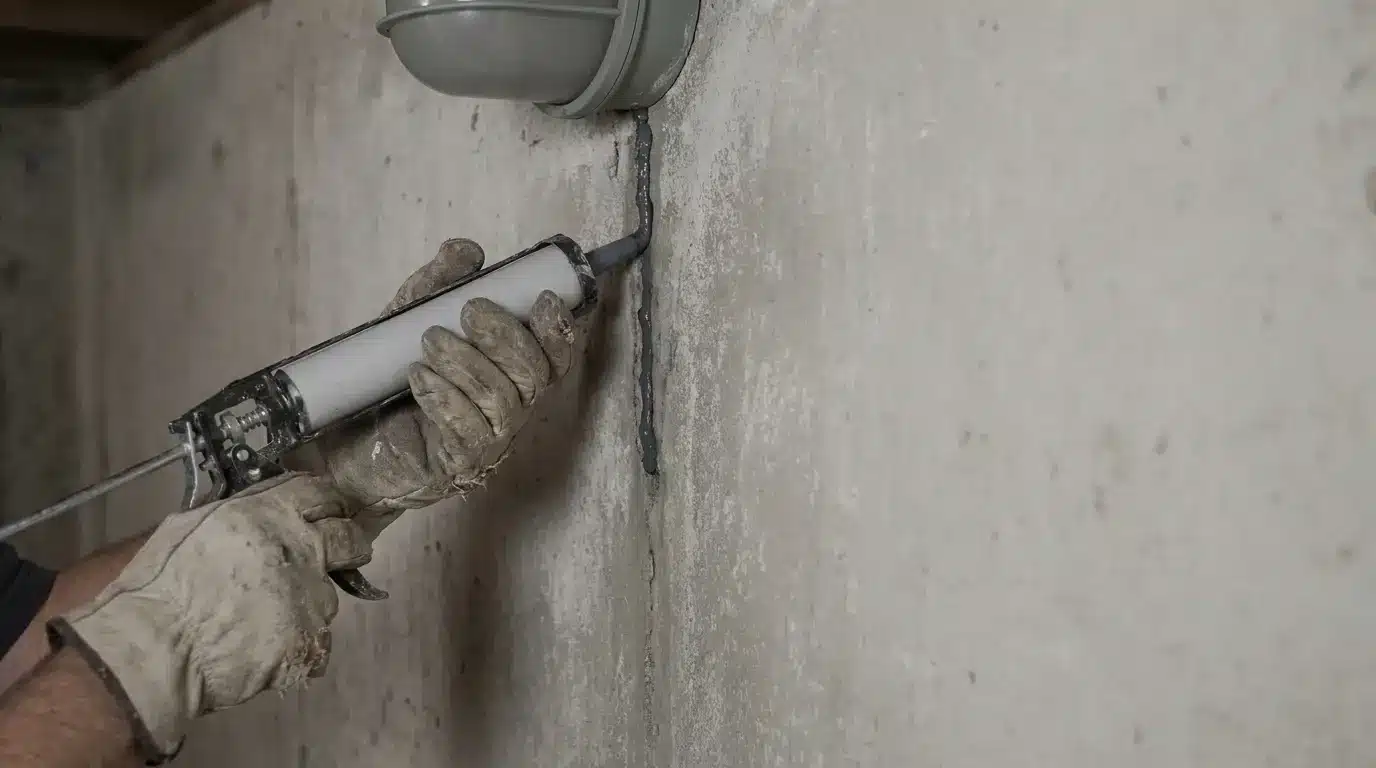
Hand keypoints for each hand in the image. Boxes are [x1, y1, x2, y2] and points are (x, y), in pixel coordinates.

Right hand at [47, 473, 367, 761]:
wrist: (156, 649)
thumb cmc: (158, 587)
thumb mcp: (191, 526)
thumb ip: (237, 516)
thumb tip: (255, 514)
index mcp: (270, 515)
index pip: (320, 493)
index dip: (326, 502)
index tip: (327, 510)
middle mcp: (303, 551)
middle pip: (349, 538)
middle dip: (347, 544)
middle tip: (335, 555)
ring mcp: (311, 599)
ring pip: (328, 597)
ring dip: (308, 603)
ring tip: (267, 619)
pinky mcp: (311, 643)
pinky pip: (318, 643)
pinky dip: (300, 647)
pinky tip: (268, 651)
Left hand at [295, 238, 580, 537]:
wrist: (340, 442)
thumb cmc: (383, 383)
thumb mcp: (405, 322)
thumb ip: (437, 286)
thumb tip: (468, 250)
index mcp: (509, 377)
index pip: (554, 357)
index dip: (559, 329)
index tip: (542, 299)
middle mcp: (509, 412)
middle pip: (535, 376)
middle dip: (507, 337)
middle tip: (470, 311)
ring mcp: (487, 443)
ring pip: (502, 400)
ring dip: (468, 363)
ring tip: (429, 340)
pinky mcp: (457, 466)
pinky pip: (467, 431)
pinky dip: (444, 397)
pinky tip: (417, 377)